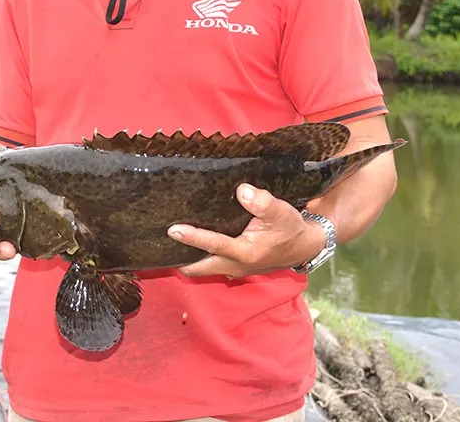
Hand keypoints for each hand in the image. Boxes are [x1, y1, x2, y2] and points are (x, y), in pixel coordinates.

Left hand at [169, 183, 324, 278]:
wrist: (303, 246)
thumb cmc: (290, 228)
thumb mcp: (282, 212)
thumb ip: (263, 202)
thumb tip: (242, 191)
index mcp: (245, 253)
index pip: (214, 245)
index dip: (193, 237)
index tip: (172, 229)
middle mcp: (235, 265)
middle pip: (197, 268)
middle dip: (177, 259)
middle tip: (156, 244)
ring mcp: (232, 269)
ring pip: (200, 269)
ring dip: (184, 259)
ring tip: (164, 242)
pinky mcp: (231, 266)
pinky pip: (207, 265)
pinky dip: (195, 257)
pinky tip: (183, 242)